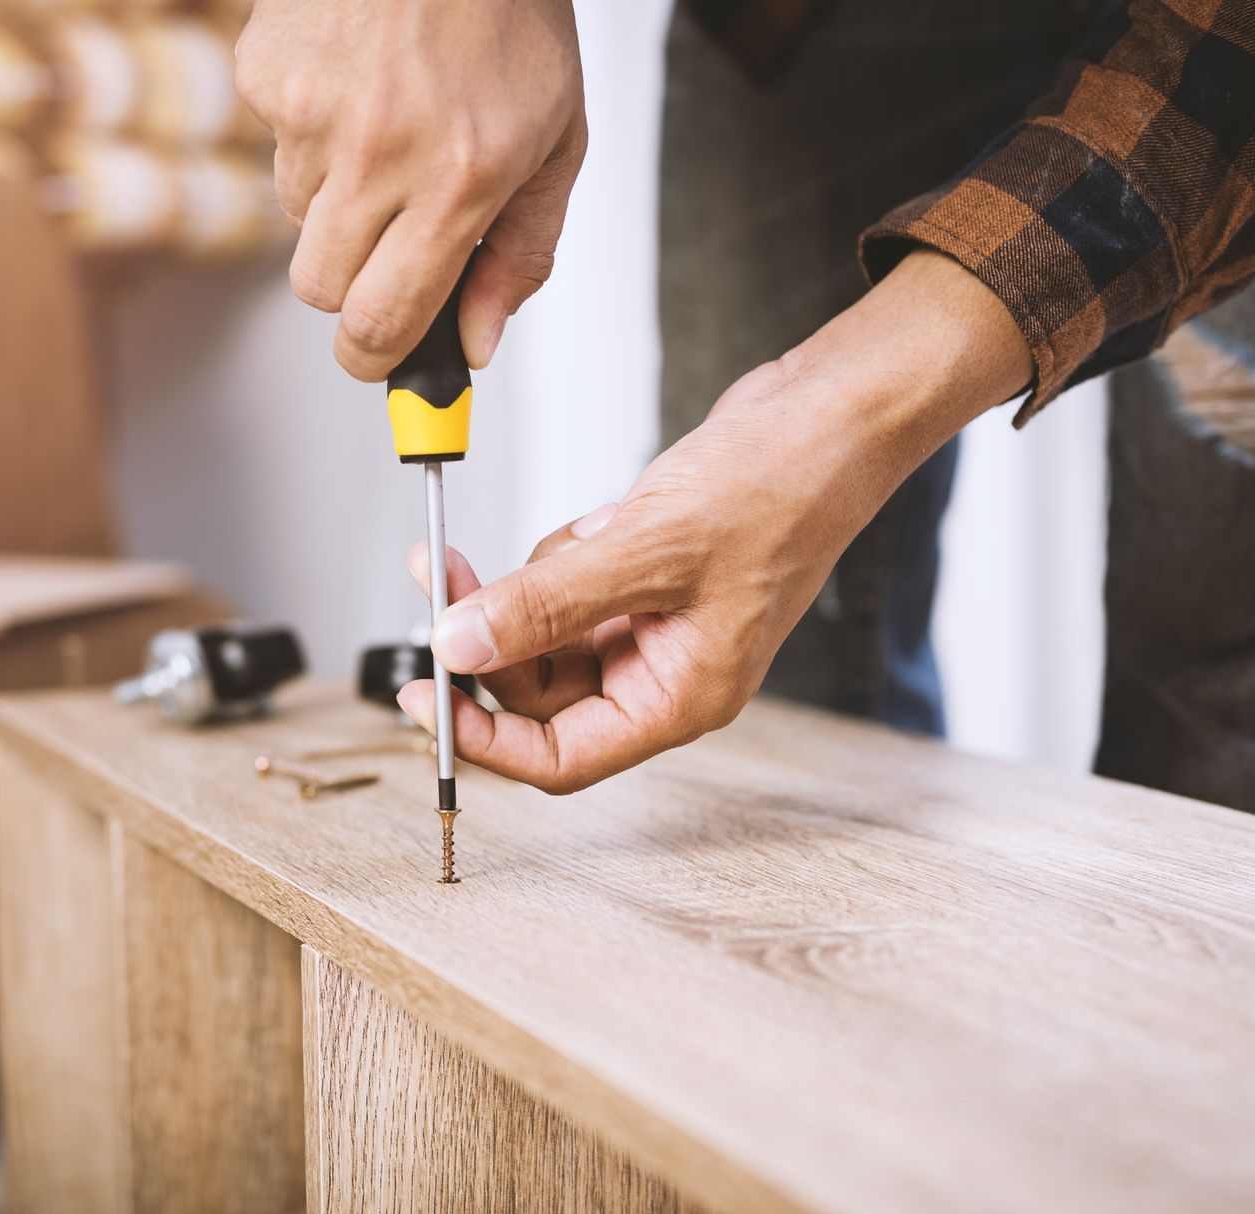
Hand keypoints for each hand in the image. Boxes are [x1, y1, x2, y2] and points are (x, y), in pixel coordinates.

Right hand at [234, 0, 584, 378]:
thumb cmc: (511, 23)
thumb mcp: (557, 145)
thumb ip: (521, 255)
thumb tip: (476, 342)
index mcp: (458, 181)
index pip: (381, 323)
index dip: (376, 358)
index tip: (380, 358)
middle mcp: (379, 153)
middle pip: (322, 292)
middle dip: (354, 287)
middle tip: (393, 245)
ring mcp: (312, 114)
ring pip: (300, 220)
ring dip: (340, 202)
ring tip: (391, 131)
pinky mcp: (267, 76)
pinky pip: (277, 149)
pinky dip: (314, 135)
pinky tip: (358, 86)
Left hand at [395, 251, 1033, 791]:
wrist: (832, 414)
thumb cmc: (784, 486)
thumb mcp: (650, 550)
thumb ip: (544, 604)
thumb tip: (458, 648)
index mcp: (681, 698)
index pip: (561, 758)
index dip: (483, 740)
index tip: (422, 695)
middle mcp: (664, 672)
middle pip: (539, 694)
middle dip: (484, 638)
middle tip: (438, 577)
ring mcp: (654, 624)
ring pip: (544, 634)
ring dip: (520, 588)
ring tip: (563, 533)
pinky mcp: (643, 576)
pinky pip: (566, 584)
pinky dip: (555, 555)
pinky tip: (599, 518)